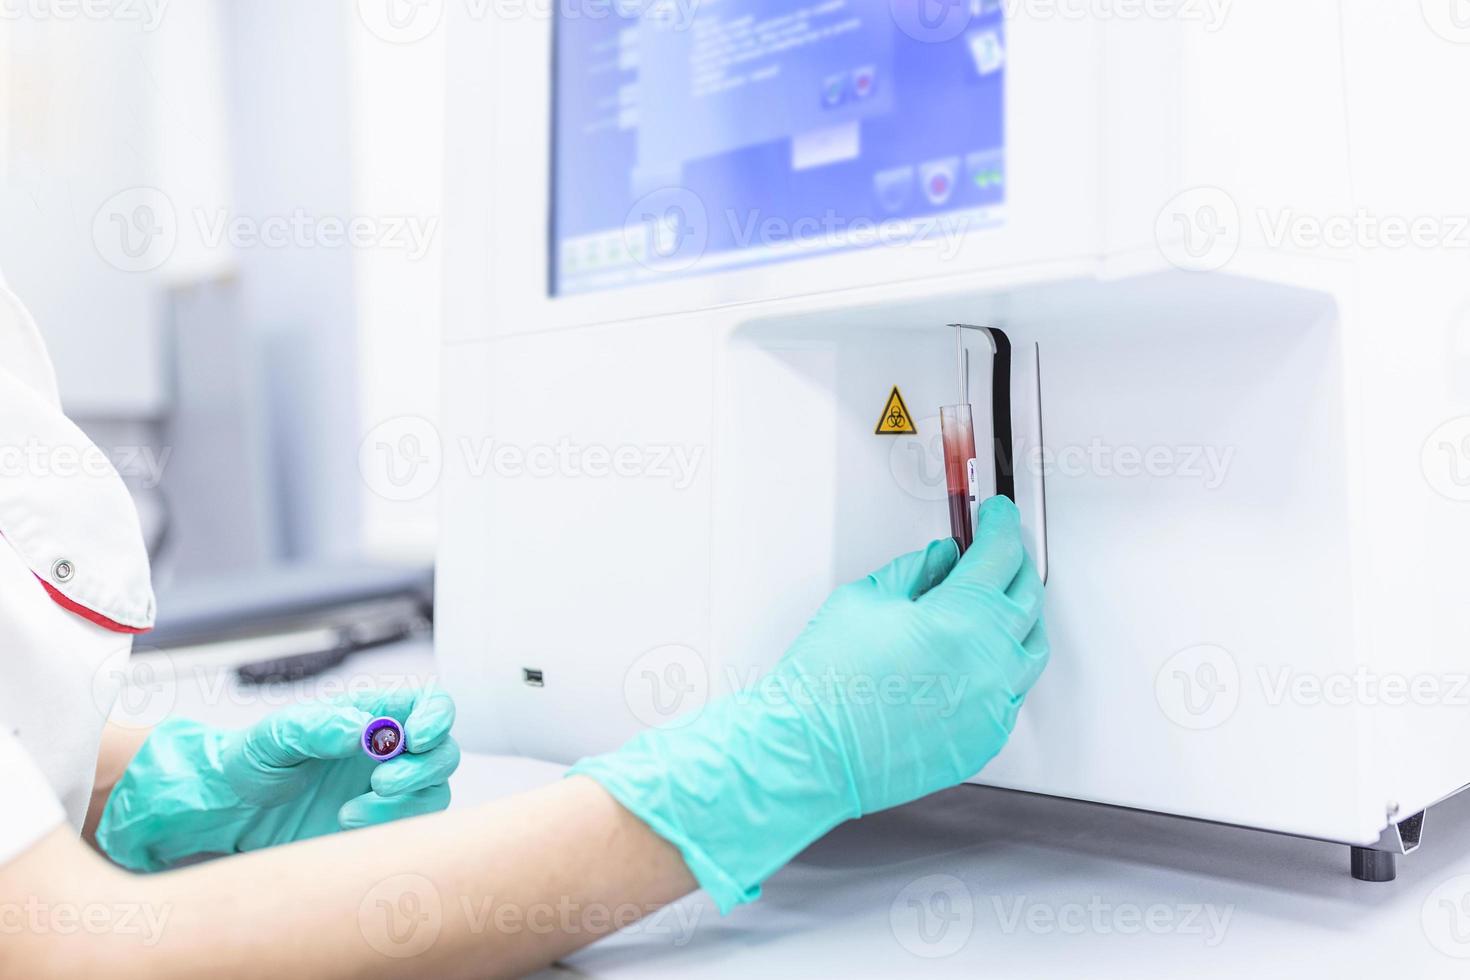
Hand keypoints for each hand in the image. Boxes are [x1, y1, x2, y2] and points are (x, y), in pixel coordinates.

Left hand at [98, 687, 459, 871]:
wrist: (234, 812)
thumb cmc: (254, 762)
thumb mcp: (274, 736)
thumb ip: (316, 727)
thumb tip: (360, 728)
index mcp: (372, 715)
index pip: (429, 703)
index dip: (437, 716)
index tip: (417, 737)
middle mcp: (390, 750)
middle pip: (442, 751)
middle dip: (421, 768)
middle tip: (380, 782)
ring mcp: (390, 789)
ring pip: (434, 792)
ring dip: (403, 803)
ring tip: (351, 811)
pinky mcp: (382, 825)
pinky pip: (411, 826)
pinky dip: (388, 827)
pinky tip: (346, 824)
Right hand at [570, 496, 1047, 910]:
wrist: (810, 751)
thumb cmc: (826, 682)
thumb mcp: (865, 598)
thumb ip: (916, 571)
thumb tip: (943, 558)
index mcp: (961, 617)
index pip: (1003, 554)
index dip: (1002, 526)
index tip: (997, 517)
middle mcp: (988, 662)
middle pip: (1028, 597)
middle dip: (1014, 565)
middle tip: (997, 552)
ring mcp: (992, 705)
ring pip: (1031, 648)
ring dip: (1018, 617)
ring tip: (993, 603)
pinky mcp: (985, 738)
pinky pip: (1013, 692)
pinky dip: (1004, 666)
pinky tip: (979, 655)